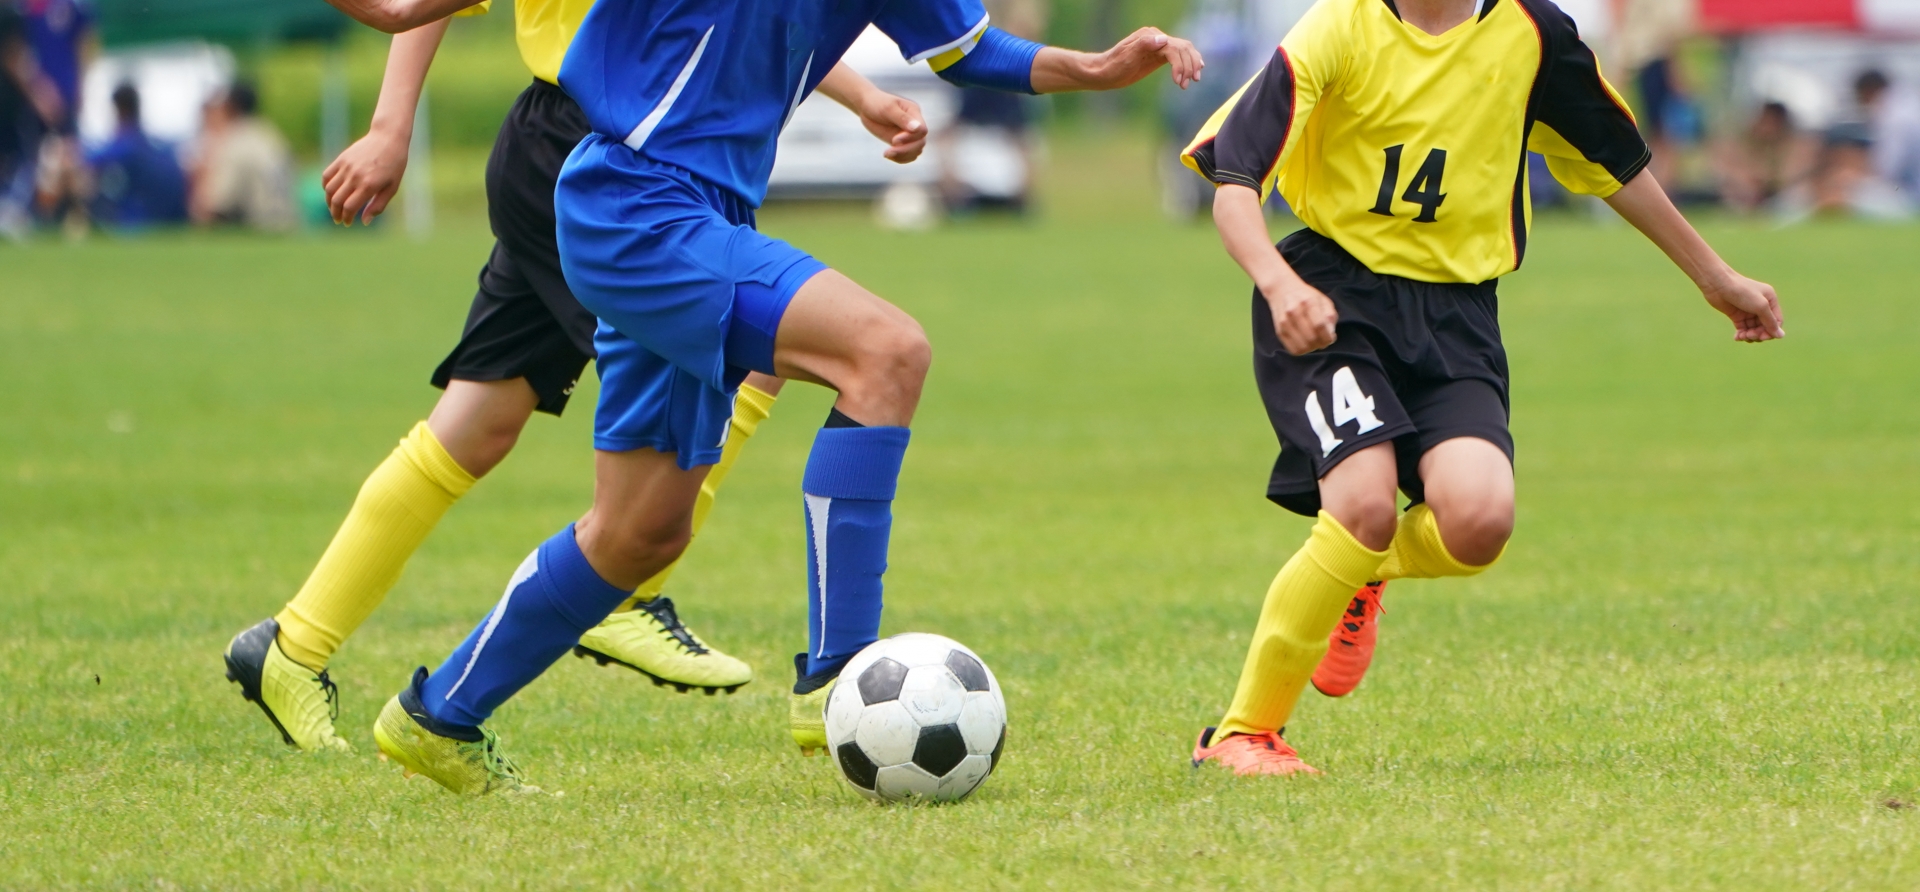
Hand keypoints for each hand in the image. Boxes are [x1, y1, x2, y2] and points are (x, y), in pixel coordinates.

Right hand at [322, 128, 409, 224]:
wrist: (388, 138)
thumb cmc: (394, 165)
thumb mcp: (392, 187)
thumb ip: (378, 206)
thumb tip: (364, 222)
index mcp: (369, 186)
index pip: (349, 207)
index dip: (346, 218)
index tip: (348, 223)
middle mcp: (355, 177)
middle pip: (337, 201)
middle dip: (336, 213)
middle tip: (338, 220)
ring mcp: (346, 167)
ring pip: (329, 189)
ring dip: (329, 202)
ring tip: (334, 208)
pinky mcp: (341, 159)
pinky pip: (326, 175)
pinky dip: (326, 186)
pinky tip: (331, 193)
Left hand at [855, 91, 927, 163]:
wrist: (866, 106)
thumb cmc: (877, 103)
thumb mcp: (888, 108)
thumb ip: (903, 118)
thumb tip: (917, 128)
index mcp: (914, 112)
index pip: (922, 130)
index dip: (911, 138)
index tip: (894, 140)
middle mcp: (915, 124)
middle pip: (920, 143)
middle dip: (906, 150)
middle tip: (889, 151)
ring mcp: (909, 134)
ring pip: (916, 151)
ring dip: (903, 156)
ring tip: (887, 154)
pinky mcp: (902, 142)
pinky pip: (908, 155)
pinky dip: (900, 159)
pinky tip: (888, 156)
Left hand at [1089, 27, 1203, 90]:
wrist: (1104, 73)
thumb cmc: (1113, 66)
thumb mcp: (1126, 56)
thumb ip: (1144, 44)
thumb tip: (1163, 39)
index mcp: (1150, 36)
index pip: (1173, 47)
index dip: (1180, 64)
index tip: (1178, 82)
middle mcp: (1156, 38)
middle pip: (1183, 48)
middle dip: (1189, 65)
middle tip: (1187, 84)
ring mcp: (1158, 47)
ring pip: (1184, 52)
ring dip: (1191, 65)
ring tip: (1191, 82)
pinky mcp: (1158, 56)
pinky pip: (1178, 57)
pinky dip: (1187, 64)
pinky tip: (1193, 72)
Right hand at [1265, 279, 1338, 354]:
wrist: (1281, 290)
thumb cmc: (1306, 296)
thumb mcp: (1323, 300)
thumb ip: (1330, 316)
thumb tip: (1330, 334)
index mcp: (1308, 302)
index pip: (1319, 326)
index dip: (1328, 337)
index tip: (1330, 338)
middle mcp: (1294, 312)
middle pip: (1311, 338)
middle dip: (1321, 343)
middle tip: (1323, 341)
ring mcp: (1285, 322)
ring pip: (1302, 346)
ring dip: (1311, 348)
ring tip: (1314, 342)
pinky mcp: (1279, 331)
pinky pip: (1293, 349)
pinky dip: (1302, 350)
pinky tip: (1305, 343)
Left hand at [1699, 271, 1784, 342]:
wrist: (1718, 284)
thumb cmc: (1742, 291)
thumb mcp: (1760, 306)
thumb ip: (1770, 321)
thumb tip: (1780, 336)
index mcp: (1771, 300)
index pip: (1776, 321)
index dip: (1771, 331)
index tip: (1762, 337)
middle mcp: (1761, 305)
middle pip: (1765, 326)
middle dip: (1759, 334)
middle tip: (1750, 336)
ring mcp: (1748, 311)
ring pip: (1754, 329)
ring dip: (1750, 335)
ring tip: (1742, 336)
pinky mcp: (1737, 315)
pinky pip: (1743, 328)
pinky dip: (1741, 334)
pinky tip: (1737, 337)